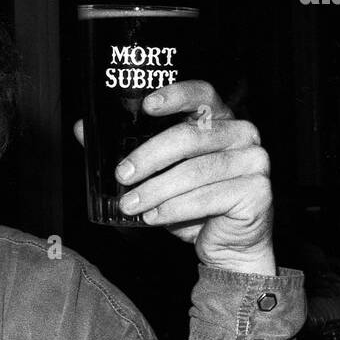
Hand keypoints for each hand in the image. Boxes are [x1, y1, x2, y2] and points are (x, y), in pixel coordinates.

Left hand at [73, 80, 275, 275]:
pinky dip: (175, 209)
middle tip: (121, 176)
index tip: (147, 105)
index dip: (175, 95)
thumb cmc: (192, 204)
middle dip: (148, 156)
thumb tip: (82, 128)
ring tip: (130, 205)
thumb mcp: (156, 174)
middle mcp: (242, 133)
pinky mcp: (257, 191)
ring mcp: (254, 161)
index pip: (201, 94)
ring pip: (195, 171)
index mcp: (219, 119)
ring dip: (156, 190)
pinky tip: (153, 217)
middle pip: (190, 136)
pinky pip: (208, 198)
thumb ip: (125, 149)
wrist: (227, 245)